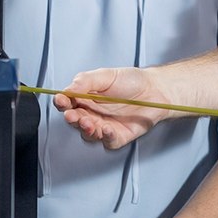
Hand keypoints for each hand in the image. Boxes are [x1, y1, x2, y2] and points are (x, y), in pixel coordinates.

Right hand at [53, 67, 170, 148]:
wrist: (156, 89)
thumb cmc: (132, 81)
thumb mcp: (107, 75)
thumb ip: (86, 81)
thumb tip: (68, 89)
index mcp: (86, 98)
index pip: (68, 103)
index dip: (62, 103)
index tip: (61, 100)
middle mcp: (93, 114)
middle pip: (75, 121)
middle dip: (72, 119)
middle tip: (72, 115)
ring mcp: (104, 126)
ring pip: (88, 135)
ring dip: (86, 130)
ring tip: (88, 122)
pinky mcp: (118, 137)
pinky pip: (109, 142)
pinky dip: (107, 137)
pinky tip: (107, 129)